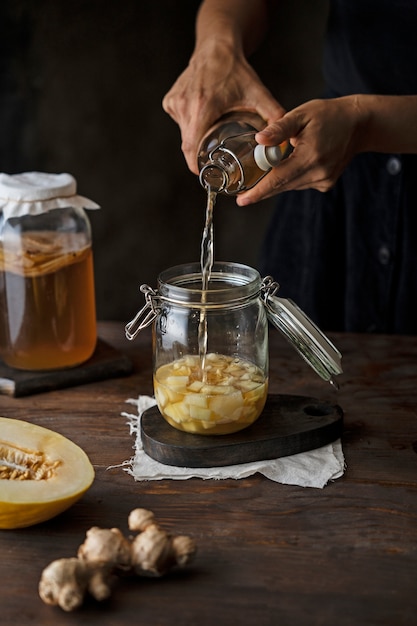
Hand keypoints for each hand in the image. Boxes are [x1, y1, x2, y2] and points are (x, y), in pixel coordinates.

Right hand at [162, 41, 284, 173]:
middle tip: (214, 160)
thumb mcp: (258, 93)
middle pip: (188, 144)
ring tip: (212, 130)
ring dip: (197, 138)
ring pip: (184, 134)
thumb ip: (274, 115)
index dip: (196, 165)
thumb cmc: (236, 70)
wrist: (215, 46)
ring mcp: (175, 104)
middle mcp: (185, 106)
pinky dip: (190, 125)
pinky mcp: (170, 101)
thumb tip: (284, 140)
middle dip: (200, 155)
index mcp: (203, 107)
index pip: (192, 147)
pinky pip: (180, 123)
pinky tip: (202, 114)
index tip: (206, 174)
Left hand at [237, 96, 363, 204]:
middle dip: (262, 189)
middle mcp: (318, 173)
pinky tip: (297, 161)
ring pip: (290, 185)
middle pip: (282, 186)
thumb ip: (279, 128)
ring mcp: (324, 180)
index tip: (242, 201)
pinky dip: (292, 176)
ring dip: (278, 179)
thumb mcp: (301, 115)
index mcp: (310, 156)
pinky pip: (300, 183)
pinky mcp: (326, 184)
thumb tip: (259, 140)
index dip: (258, 191)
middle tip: (243, 194)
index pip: (278, 178)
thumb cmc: (328, 115)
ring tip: (278, 162)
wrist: (359, 124)